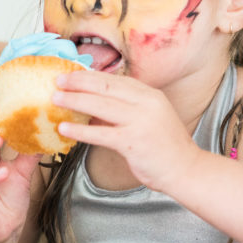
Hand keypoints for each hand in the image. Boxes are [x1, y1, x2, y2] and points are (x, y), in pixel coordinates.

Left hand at [53, 71, 200, 193]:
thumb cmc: (165, 146)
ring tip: (55, 98)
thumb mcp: (149, 117)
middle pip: (104, 87)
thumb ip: (126, 107)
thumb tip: (92, 103)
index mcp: (149, 94)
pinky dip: (80, 130)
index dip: (90, 75)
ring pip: (100, 105)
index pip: (114, 79)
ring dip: (74, 100)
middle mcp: (146, 103)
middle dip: (78, 82)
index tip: (71, 73)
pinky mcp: (132, 142)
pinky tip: (64, 128)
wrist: (186, 169)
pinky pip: (100, 133)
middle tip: (58, 79)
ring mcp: (140, 122)